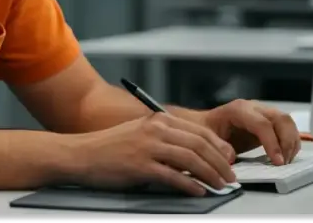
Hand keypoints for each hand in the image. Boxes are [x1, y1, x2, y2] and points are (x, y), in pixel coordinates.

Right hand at [69, 112, 237, 196]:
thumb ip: (166, 141)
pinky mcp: (140, 166)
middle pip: (200, 145)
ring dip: (211, 174)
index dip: (219, 147)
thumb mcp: (141, 135)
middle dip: (220, 163)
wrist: (81, 154)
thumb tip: (193, 156)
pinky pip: (173, 176)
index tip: (229, 159)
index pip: (199, 131)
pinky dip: (190, 185)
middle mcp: (156, 130)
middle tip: (230, 176)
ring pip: (191, 159)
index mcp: (158, 120)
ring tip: (220, 185)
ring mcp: (148, 148)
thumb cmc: (109, 148)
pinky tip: (198, 191)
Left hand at [201, 99, 300, 165]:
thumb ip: (219, 147)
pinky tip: (285, 156)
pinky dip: (291, 141)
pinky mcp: (269, 120)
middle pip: (280, 119)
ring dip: (291, 142)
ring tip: (286, 161)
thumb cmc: (207, 131)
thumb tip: (231, 158)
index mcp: (238, 110)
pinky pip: (287, 127)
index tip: (277, 162)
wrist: (206, 123)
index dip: (272, 143)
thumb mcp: (208, 139)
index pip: (262, 124)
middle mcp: (254, 107)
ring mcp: (263, 111)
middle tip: (284, 163)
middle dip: (286, 142)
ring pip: (287, 121)